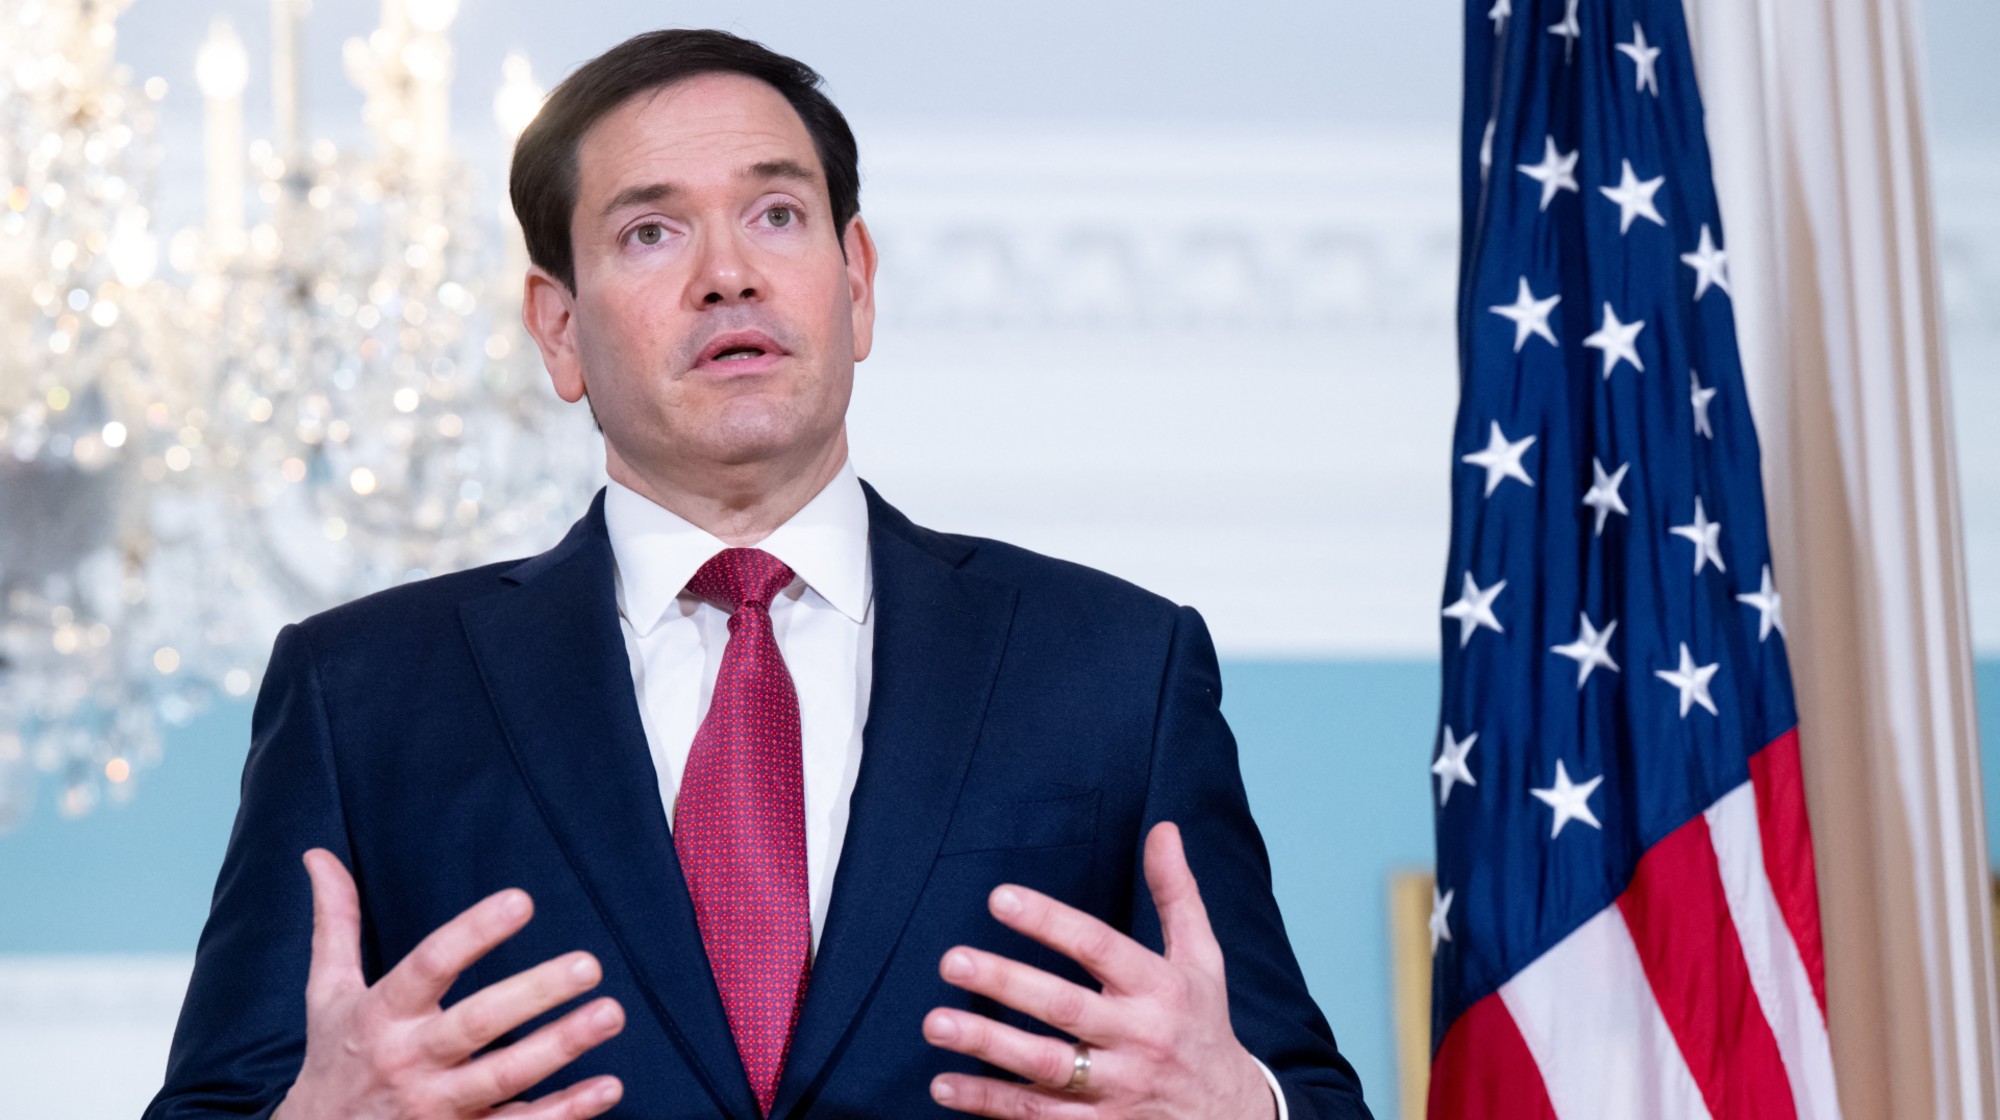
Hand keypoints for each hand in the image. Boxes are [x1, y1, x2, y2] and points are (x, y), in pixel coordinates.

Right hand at [272, 849, 626, 1119]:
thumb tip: (318, 855)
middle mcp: (409, 1061)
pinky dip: (566, 1112)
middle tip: (589, 964)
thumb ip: (336, 925)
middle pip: (475, 1025)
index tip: (521, 901)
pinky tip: (608, 1086)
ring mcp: (436, 1107)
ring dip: (561, 1047)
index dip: (473, 933)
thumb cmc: (336, 1058)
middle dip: (533, 994)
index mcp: (380, 1015)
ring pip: (504, 1077)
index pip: (428, 966)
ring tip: (611, 1013)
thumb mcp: (327, 994)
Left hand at [921, 822, 1276, 1119]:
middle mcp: (1138, 1038)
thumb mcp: (1203, 959)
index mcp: (1160, 989)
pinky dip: (988, 1102)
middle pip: (1065, 1008)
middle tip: (952, 960)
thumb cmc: (1202, 1025)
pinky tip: (944, 1084)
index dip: (1049, 921)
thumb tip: (1163, 829)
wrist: (1232, 1117)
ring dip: (987, 1045)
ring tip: (935, 1023)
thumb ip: (1177, 893)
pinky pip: (1036, 1117)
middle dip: (1006, 983)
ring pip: (1044, 1067)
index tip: (1000, 898)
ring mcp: (1117, 1089)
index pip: (1099, 947)